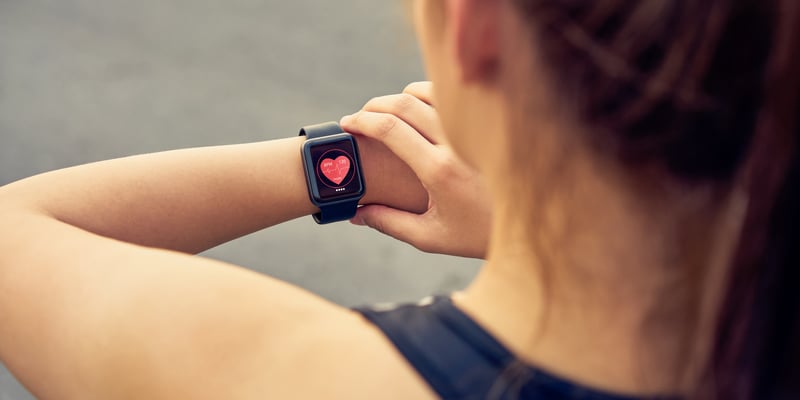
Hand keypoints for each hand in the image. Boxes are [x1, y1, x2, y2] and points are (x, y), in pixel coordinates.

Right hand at [341, 82, 490, 258]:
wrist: (530, 225)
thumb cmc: (478, 235)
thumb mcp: (430, 236)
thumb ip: (389, 223)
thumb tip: (355, 215)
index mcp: (438, 170)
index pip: (391, 129)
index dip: (362, 122)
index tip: (346, 124)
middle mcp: (456, 144)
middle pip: (405, 103)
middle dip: (374, 106)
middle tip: (359, 116)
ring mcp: (473, 131)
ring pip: (429, 93)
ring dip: (401, 96)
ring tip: (386, 113)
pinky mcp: (486, 126)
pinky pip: (452, 99)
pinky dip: (429, 96)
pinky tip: (420, 111)